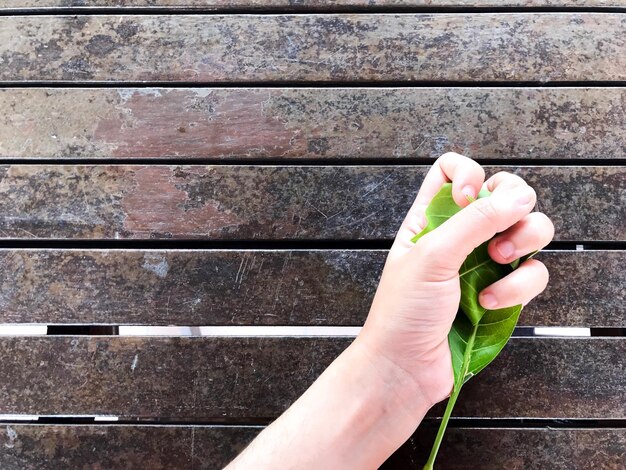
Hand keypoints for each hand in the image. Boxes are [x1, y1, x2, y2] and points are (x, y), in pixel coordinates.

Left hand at [357, 153, 554, 408]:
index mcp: (430, 218)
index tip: (469, 197)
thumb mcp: (431, 255)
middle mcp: (460, 235)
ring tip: (496, 262)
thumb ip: (474, 221)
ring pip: (530, 230)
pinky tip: (489, 302)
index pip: (454, 171)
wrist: (406, 367)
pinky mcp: (504, 293)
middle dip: (513, 206)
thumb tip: (518, 196)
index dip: (469, 173)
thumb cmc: (403, 312)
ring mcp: (484, 264)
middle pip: (505, 193)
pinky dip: (518, 286)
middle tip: (496, 232)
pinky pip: (533, 273)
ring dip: (522, 242)